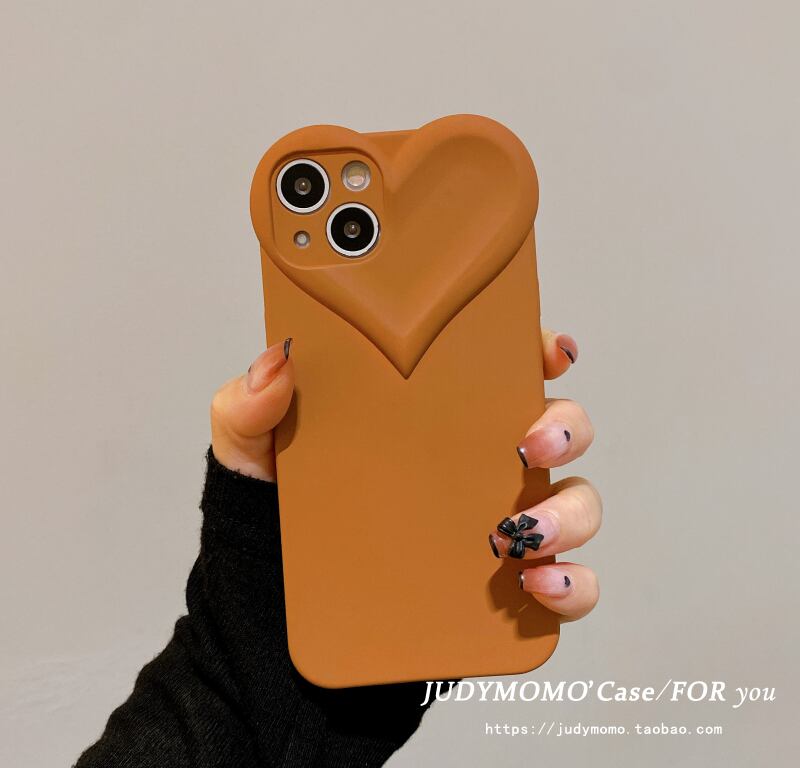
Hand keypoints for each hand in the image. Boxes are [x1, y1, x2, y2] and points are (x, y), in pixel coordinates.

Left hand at [210, 328, 599, 621]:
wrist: (276, 614)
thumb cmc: (277, 517)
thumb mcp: (253, 452)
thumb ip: (252, 403)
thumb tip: (278, 359)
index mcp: (433, 416)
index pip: (500, 369)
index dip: (535, 349)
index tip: (546, 350)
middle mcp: (476, 465)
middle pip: (556, 427)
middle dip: (564, 425)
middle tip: (529, 442)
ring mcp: (498, 526)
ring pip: (573, 504)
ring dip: (568, 512)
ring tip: (518, 531)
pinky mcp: (504, 591)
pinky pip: (566, 585)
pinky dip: (571, 584)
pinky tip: (538, 583)